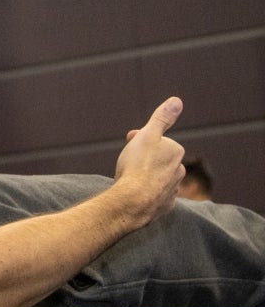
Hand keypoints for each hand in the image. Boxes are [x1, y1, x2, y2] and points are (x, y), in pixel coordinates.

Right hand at [113, 96, 185, 220]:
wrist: (133, 201)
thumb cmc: (137, 166)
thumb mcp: (146, 135)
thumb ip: (162, 118)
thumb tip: (177, 100)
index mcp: (176, 151)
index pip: (156, 140)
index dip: (139, 140)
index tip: (128, 142)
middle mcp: (179, 170)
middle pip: (157, 160)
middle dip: (144, 158)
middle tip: (126, 162)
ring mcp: (173, 190)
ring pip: (157, 177)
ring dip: (145, 176)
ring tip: (128, 179)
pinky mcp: (165, 206)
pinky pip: (155, 195)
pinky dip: (146, 192)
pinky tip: (134, 193)